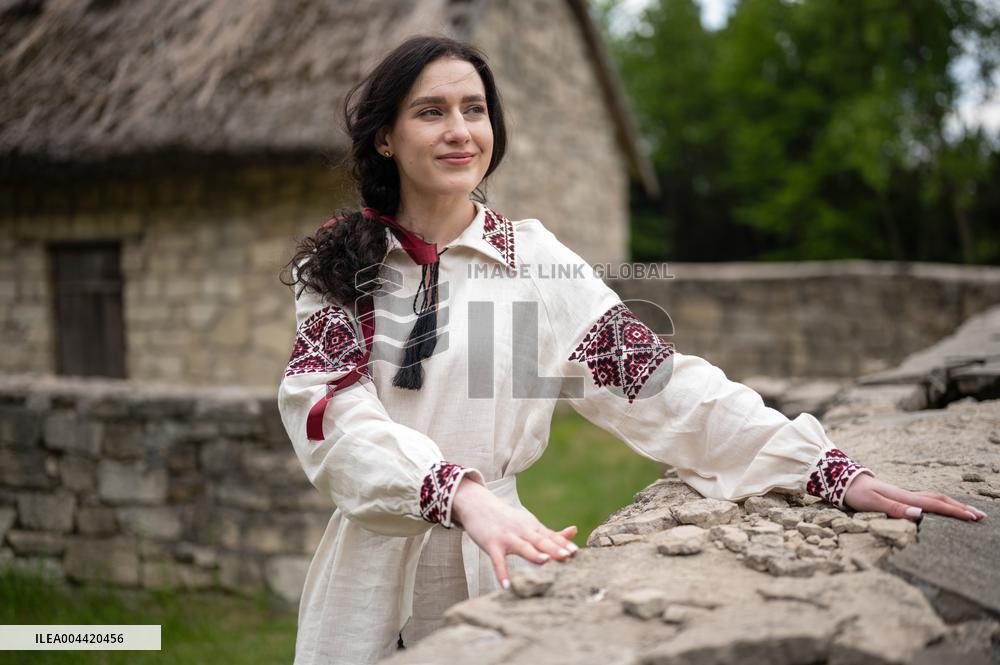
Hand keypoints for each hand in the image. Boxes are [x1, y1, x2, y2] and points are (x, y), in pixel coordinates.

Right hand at [452, 478, 578, 589]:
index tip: (576, 552)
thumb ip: (551, 533)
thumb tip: (574, 531)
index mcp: (533, 527)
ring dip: (533, 553)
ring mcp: (507, 537)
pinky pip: (497, 560)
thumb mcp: (530, 524)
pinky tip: (506, 586)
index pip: (551, 536)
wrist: (479, 505)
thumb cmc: (508, 519)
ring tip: (544, 561)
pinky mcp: (492, 544)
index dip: (563, 544)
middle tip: (567, 556)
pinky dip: (501, 573)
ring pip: (522, 547)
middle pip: (540, 540)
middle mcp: (522, 531)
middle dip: (554, 548)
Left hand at [844, 473, 986, 521]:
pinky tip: (940, 507)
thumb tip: (919, 514)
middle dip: (960, 508)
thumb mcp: (872, 503)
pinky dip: (939, 503)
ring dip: (952, 504)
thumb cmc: (856, 494)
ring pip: (933, 498)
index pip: (934, 505)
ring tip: (967, 511)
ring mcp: (903, 495)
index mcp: (904, 497)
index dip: (954, 512)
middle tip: (980, 516)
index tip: (974, 518)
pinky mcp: (898, 497)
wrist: (842, 481)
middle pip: (939, 499)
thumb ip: (894, 509)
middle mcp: (907, 495)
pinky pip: (925, 499)